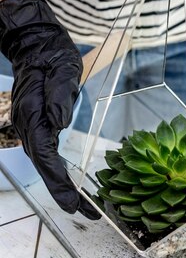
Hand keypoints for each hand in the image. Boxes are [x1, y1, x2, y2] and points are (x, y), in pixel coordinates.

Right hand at [0, 0, 99, 219]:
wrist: (37, 44)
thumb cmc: (53, 57)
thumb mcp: (63, 72)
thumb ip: (58, 98)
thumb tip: (59, 123)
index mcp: (33, 116)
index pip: (46, 157)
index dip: (59, 183)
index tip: (73, 204)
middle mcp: (28, 125)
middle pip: (44, 166)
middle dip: (63, 191)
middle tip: (86, 213)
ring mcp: (29, 125)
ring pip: (43, 162)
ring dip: (60, 184)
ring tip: (81, 204)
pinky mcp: (35, 123)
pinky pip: (45, 153)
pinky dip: (56, 170)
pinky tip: (68, 180)